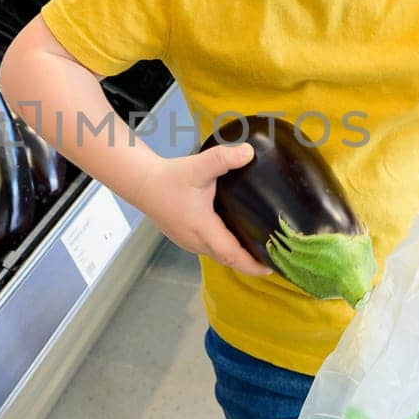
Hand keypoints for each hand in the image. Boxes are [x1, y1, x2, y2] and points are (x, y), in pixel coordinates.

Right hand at [136, 143, 273, 277]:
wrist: (143, 183)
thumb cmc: (169, 177)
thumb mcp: (198, 166)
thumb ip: (223, 158)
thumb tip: (249, 152)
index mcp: (202, 228)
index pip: (232, 255)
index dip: (253, 264)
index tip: (273, 265)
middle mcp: (196, 241)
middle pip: (229, 260)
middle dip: (251, 264)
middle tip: (276, 259)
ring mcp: (189, 243)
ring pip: (219, 256)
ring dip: (239, 258)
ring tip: (261, 252)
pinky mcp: (185, 238)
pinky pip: (211, 250)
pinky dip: (227, 251)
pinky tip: (238, 240)